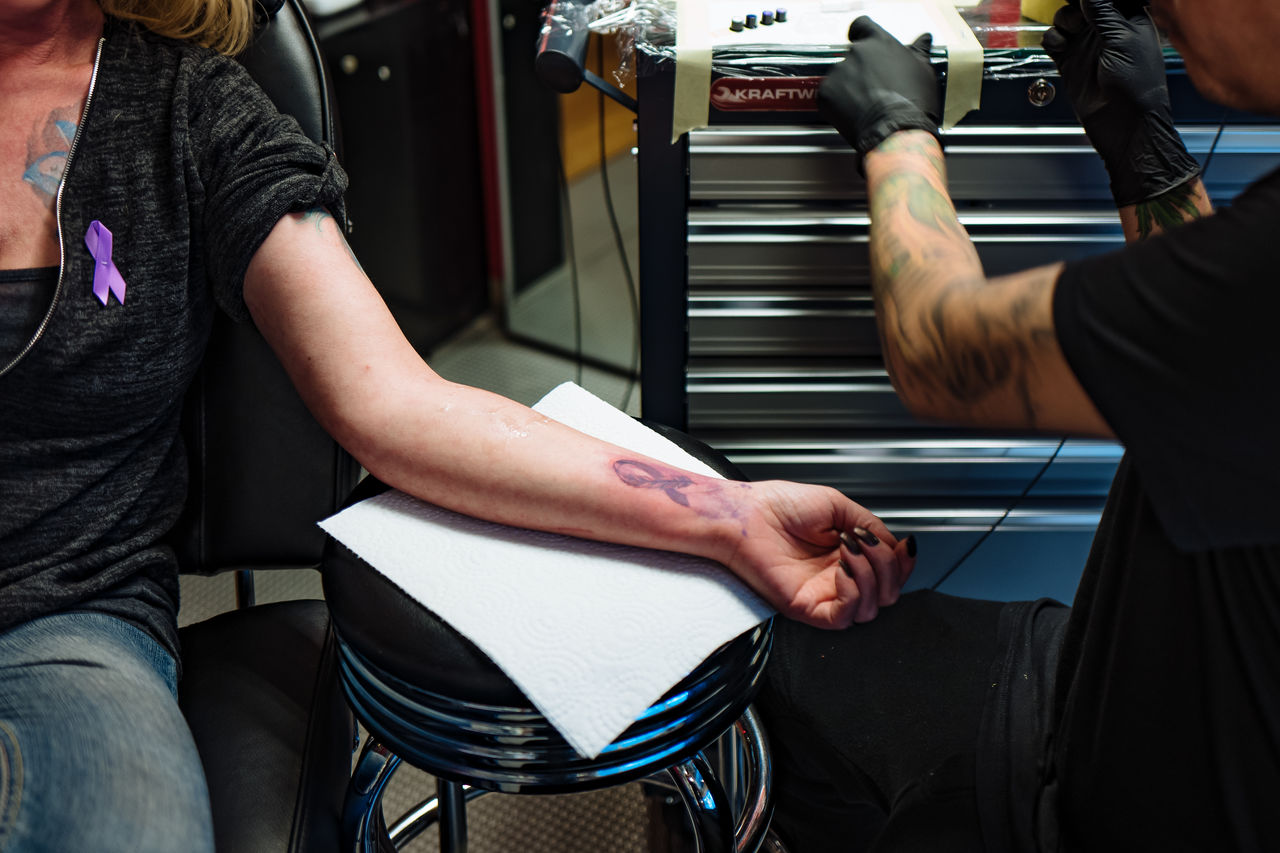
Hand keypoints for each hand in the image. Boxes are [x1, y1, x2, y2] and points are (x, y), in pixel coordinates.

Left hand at [723, 481, 915, 629]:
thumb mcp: (838, 507)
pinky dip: (854, 592)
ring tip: (849, 547)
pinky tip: (842, 568)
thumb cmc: (779, 506)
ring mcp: (824, 596)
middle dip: (890, 568)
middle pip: (887, 594)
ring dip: (871, 575)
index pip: (890, 574)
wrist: (744, 514)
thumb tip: (896, 546)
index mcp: (848, 557)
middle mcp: (839, 580)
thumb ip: (871, 526)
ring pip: (871, 608)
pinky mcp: (807, 608)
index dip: (904, 564)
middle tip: (866, 542)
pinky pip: (845, 616)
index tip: (906, 546)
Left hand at [817, 17, 940, 156]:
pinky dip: (837, 106)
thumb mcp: (923, 71)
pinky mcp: (825, 93)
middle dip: (860, 72)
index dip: (861, 36)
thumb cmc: (914, 103)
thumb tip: (924, 41)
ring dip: (848, 89)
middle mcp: (856, 52)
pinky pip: (829, 97)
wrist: (896, 132)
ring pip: (840, 78)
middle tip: (873, 90)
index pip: (861, 26)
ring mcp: (838, 72)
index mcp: (879, 42)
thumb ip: (918, 52)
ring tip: (865, 107)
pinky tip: (854, 115)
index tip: (863, 47)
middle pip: (853, 57)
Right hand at [1042, 0, 1199, 204]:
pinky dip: (1052, 39)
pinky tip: (1060, 47)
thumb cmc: (1137, 84)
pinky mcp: (1070, 62)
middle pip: (1082, 4)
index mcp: (1128, 18)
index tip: (1084, 2)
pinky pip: (1053, 41)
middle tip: (1079, 18)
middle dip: (1076, 6)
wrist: (1124, 123)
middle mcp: (1106, 29)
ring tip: (1070, 33)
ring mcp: (1086, 45)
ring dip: (1063, 20)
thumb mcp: (1123, 41)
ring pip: (1065, 18)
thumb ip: (1104, 13)